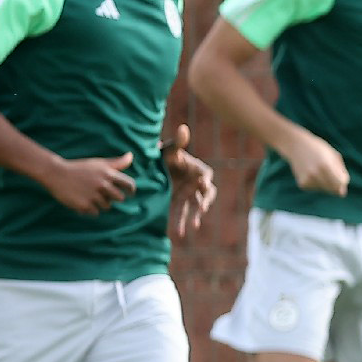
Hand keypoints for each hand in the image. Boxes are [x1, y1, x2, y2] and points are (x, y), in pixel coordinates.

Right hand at [43, 152, 135, 214]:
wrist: (55, 173)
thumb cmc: (79, 168)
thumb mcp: (98, 163)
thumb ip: (116, 163)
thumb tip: (130, 155)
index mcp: (108, 174)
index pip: (129, 184)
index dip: (131, 190)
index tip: (129, 193)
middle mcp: (103, 185)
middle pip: (119, 198)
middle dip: (112, 197)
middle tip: (101, 193)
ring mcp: (93, 196)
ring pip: (107, 206)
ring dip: (99, 203)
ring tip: (87, 194)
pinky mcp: (84, 205)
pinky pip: (95, 212)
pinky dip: (89, 209)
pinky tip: (81, 200)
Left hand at [162, 123, 215, 237]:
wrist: (154, 164)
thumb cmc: (165, 154)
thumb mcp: (170, 149)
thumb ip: (178, 142)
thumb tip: (183, 128)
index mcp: (199, 170)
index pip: (206, 176)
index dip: (206, 182)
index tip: (204, 185)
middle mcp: (197, 184)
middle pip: (206, 194)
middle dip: (204, 202)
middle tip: (201, 209)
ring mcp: (189, 194)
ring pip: (195, 207)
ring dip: (195, 216)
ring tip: (193, 226)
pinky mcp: (179, 202)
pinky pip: (182, 214)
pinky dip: (181, 223)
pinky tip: (178, 233)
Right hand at [281, 129, 350, 195]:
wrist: (296, 145)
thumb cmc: (319, 149)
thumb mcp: (334, 156)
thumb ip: (342, 173)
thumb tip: (342, 193)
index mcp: (325, 166)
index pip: (341, 184)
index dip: (343, 180)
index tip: (338, 173)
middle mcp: (315, 174)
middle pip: (334, 189)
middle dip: (335, 183)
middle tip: (329, 171)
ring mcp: (307, 180)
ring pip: (326, 189)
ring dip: (326, 182)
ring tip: (318, 169)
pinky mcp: (302, 184)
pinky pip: (317, 188)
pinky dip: (317, 182)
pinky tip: (311, 172)